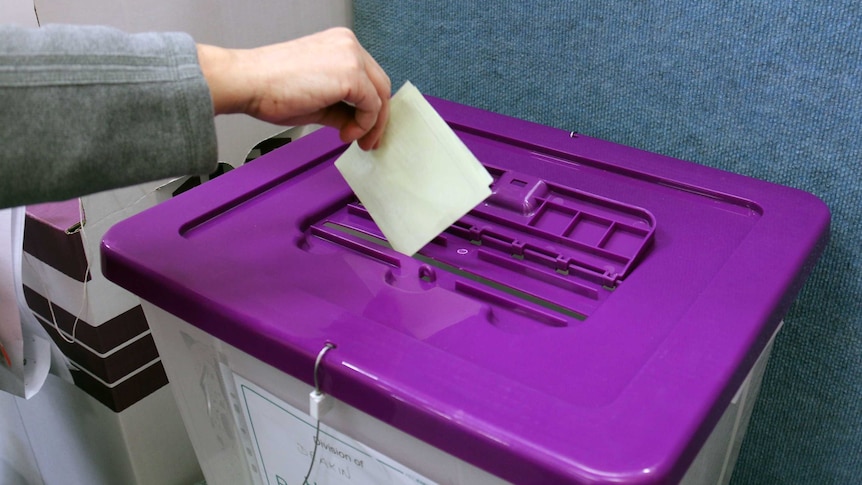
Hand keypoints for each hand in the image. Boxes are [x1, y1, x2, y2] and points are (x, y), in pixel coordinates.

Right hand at [197, 27, 389, 149]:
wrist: (248, 82)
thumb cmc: (270, 87)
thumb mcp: (317, 99)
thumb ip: (341, 107)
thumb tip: (354, 123)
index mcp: (339, 45)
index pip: (369, 77)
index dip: (371, 107)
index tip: (367, 128)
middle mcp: (348, 44)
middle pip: (380, 85)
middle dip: (377, 118)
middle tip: (369, 141)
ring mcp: (351, 56)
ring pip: (380, 95)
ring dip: (372, 124)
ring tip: (354, 139)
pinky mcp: (351, 73)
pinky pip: (372, 105)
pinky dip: (364, 125)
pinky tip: (345, 134)